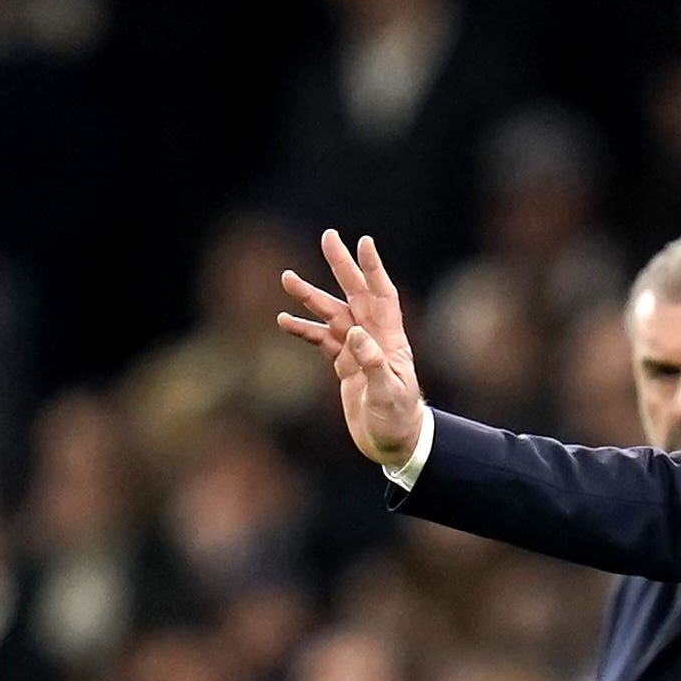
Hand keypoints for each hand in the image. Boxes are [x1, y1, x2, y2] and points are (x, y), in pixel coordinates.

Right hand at [277, 230, 425, 470]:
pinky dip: (303, 330)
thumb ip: (371, 364)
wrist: (393, 444)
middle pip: (355, 295)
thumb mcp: (387, 393)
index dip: (373, 270)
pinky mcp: (344, 365)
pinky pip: (321, 341)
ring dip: (311, 297)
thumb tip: (353, 334)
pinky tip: (283, 320)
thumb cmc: (397, 420)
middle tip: (328, 237)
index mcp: (391, 341)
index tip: (364, 242)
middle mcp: (374, 339)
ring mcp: (357, 350)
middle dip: (342, 266)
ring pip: (332, 315)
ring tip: (287, 278)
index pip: (382, 296)